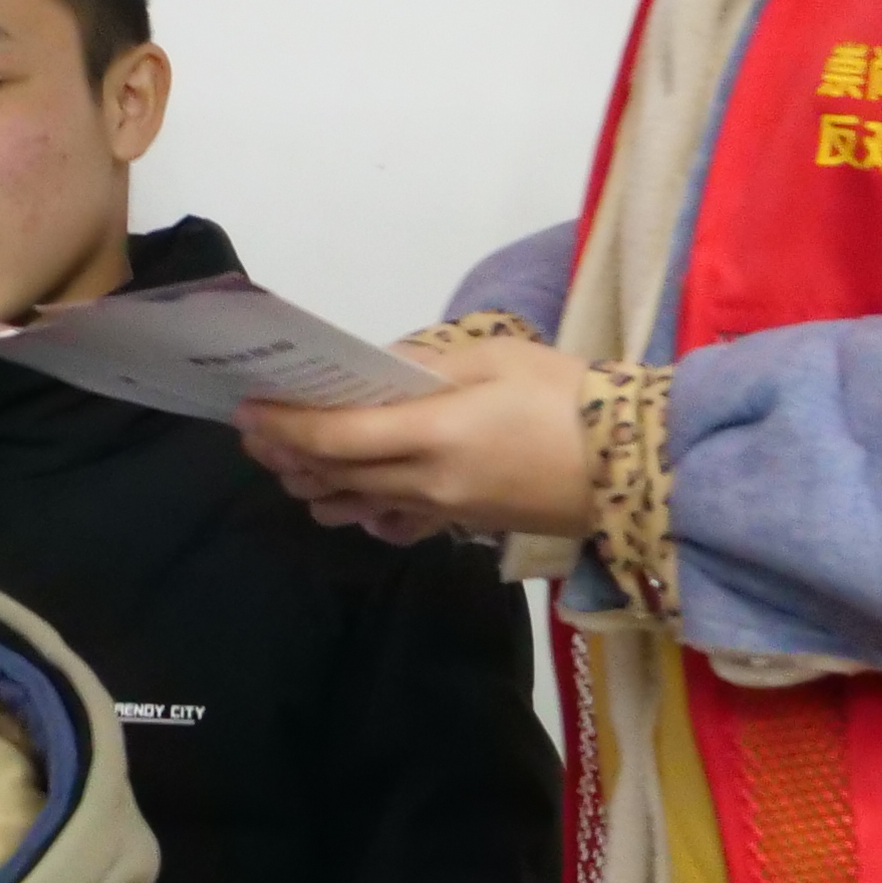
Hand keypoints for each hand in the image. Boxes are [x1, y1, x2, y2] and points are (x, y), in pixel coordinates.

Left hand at [238, 331, 593, 545]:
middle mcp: (426, 482)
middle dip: (288, 455)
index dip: (286, 426)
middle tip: (255, 434)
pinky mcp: (462, 524)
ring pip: (357, 505)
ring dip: (315, 486)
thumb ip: (427, 366)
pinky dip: (361, 510)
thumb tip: (376, 371)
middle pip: (336, 475)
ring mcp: (443, 511)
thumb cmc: (566, 397)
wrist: (632, 465)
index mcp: (434, 434)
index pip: (337, 436)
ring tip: (291, 463)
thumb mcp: (495, 358)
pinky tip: (351, 497)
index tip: (249, 411)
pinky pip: (395, 523)